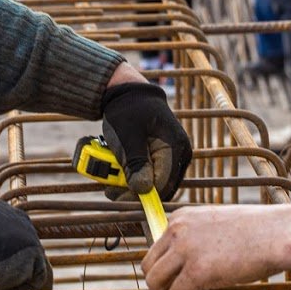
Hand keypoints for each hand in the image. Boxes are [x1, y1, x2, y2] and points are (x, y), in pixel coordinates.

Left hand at [100, 81, 192, 199]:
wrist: (128, 94)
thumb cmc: (128, 112)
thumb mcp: (128, 137)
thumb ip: (136, 163)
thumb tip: (143, 190)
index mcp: (175, 147)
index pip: (162, 184)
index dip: (140, 195)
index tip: (115, 194)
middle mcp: (180, 155)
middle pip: (160, 187)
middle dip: (134, 191)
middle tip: (110, 189)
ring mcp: (174, 157)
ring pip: (155, 183)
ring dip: (131, 184)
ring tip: (110, 177)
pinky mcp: (165, 158)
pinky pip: (151, 175)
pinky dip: (134, 175)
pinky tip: (119, 170)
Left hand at [142, 205, 290, 289]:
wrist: (280, 234)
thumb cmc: (260, 233)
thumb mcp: (219, 228)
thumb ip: (199, 243)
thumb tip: (188, 276)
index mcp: (182, 217)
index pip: (157, 250)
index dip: (168, 273)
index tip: (188, 286)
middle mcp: (177, 229)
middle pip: (150, 267)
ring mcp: (184, 248)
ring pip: (156, 284)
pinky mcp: (196, 270)